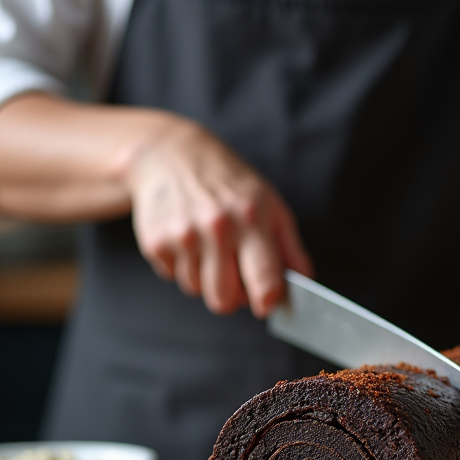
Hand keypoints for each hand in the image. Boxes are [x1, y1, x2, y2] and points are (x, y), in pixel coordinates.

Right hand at [126, 121, 312, 315]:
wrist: (170, 154)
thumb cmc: (229, 184)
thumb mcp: (270, 204)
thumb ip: (290, 248)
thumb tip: (303, 284)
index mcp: (251, 218)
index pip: (263, 279)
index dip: (266, 301)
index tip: (266, 304)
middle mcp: (216, 227)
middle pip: (224, 299)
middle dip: (232, 297)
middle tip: (235, 276)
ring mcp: (183, 235)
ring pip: (197, 291)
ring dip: (206, 279)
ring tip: (209, 248)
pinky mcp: (155, 242)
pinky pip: (175, 278)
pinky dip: (183, 266)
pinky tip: (187, 239)